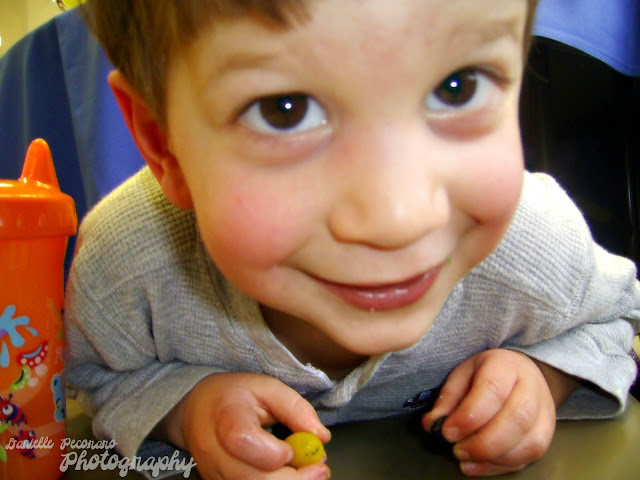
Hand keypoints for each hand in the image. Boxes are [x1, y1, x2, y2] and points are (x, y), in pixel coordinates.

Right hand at [163, 373, 330, 479]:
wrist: (196, 409)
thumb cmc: (235, 396)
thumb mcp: (268, 388)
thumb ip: (297, 409)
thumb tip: (321, 438)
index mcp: (226, 418)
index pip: (247, 443)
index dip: (278, 452)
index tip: (294, 445)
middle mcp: (214, 451)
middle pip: (254, 479)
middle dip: (295, 479)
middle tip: (321, 469)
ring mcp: (213, 474)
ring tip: (307, 471)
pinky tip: (286, 474)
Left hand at [422, 349, 560, 475]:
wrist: (523, 373)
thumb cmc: (487, 373)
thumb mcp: (463, 374)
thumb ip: (448, 398)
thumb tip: (432, 424)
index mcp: (506, 366)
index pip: (493, 391)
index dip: (469, 416)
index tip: (448, 432)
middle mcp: (532, 389)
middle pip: (516, 419)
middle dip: (483, 442)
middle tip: (457, 450)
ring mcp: (544, 414)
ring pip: (529, 443)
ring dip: (493, 457)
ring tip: (465, 458)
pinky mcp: (547, 435)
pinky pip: (529, 458)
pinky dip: (501, 466)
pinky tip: (477, 466)